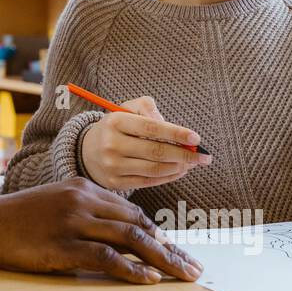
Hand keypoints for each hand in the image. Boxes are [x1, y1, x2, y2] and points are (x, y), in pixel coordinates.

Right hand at [0, 178, 203, 283]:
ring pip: (130, 239)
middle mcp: (82, 200)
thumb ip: (85, 211)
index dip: (159, 234)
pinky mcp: (61, 245)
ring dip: (163, 260)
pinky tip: (149, 279)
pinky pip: (106, 257)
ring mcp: (72, 222)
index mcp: (83, 187)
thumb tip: (118, 232)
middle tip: (194, 268)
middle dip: (171, 248)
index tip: (178, 253)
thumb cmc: (17, 220)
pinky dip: (132, 269)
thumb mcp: (55, 204)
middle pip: (138, 224)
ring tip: (184, 276)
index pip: (132, 211)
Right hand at [79, 95, 210, 190]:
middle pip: (156, 152)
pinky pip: (148, 182)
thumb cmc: (116, 126)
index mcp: (115, 122)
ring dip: (179, 167)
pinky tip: (179, 171)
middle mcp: (111, 144)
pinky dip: (167, 177)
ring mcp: (112, 166)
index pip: (152, 128)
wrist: (87, 150)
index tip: (196, 138)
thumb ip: (149, 109)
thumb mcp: (127, 108)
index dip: (176, 133)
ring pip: (154, 169)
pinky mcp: (115, 182)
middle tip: (204, 156)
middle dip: (185, 154)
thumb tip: (171, 127)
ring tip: (192, 163)